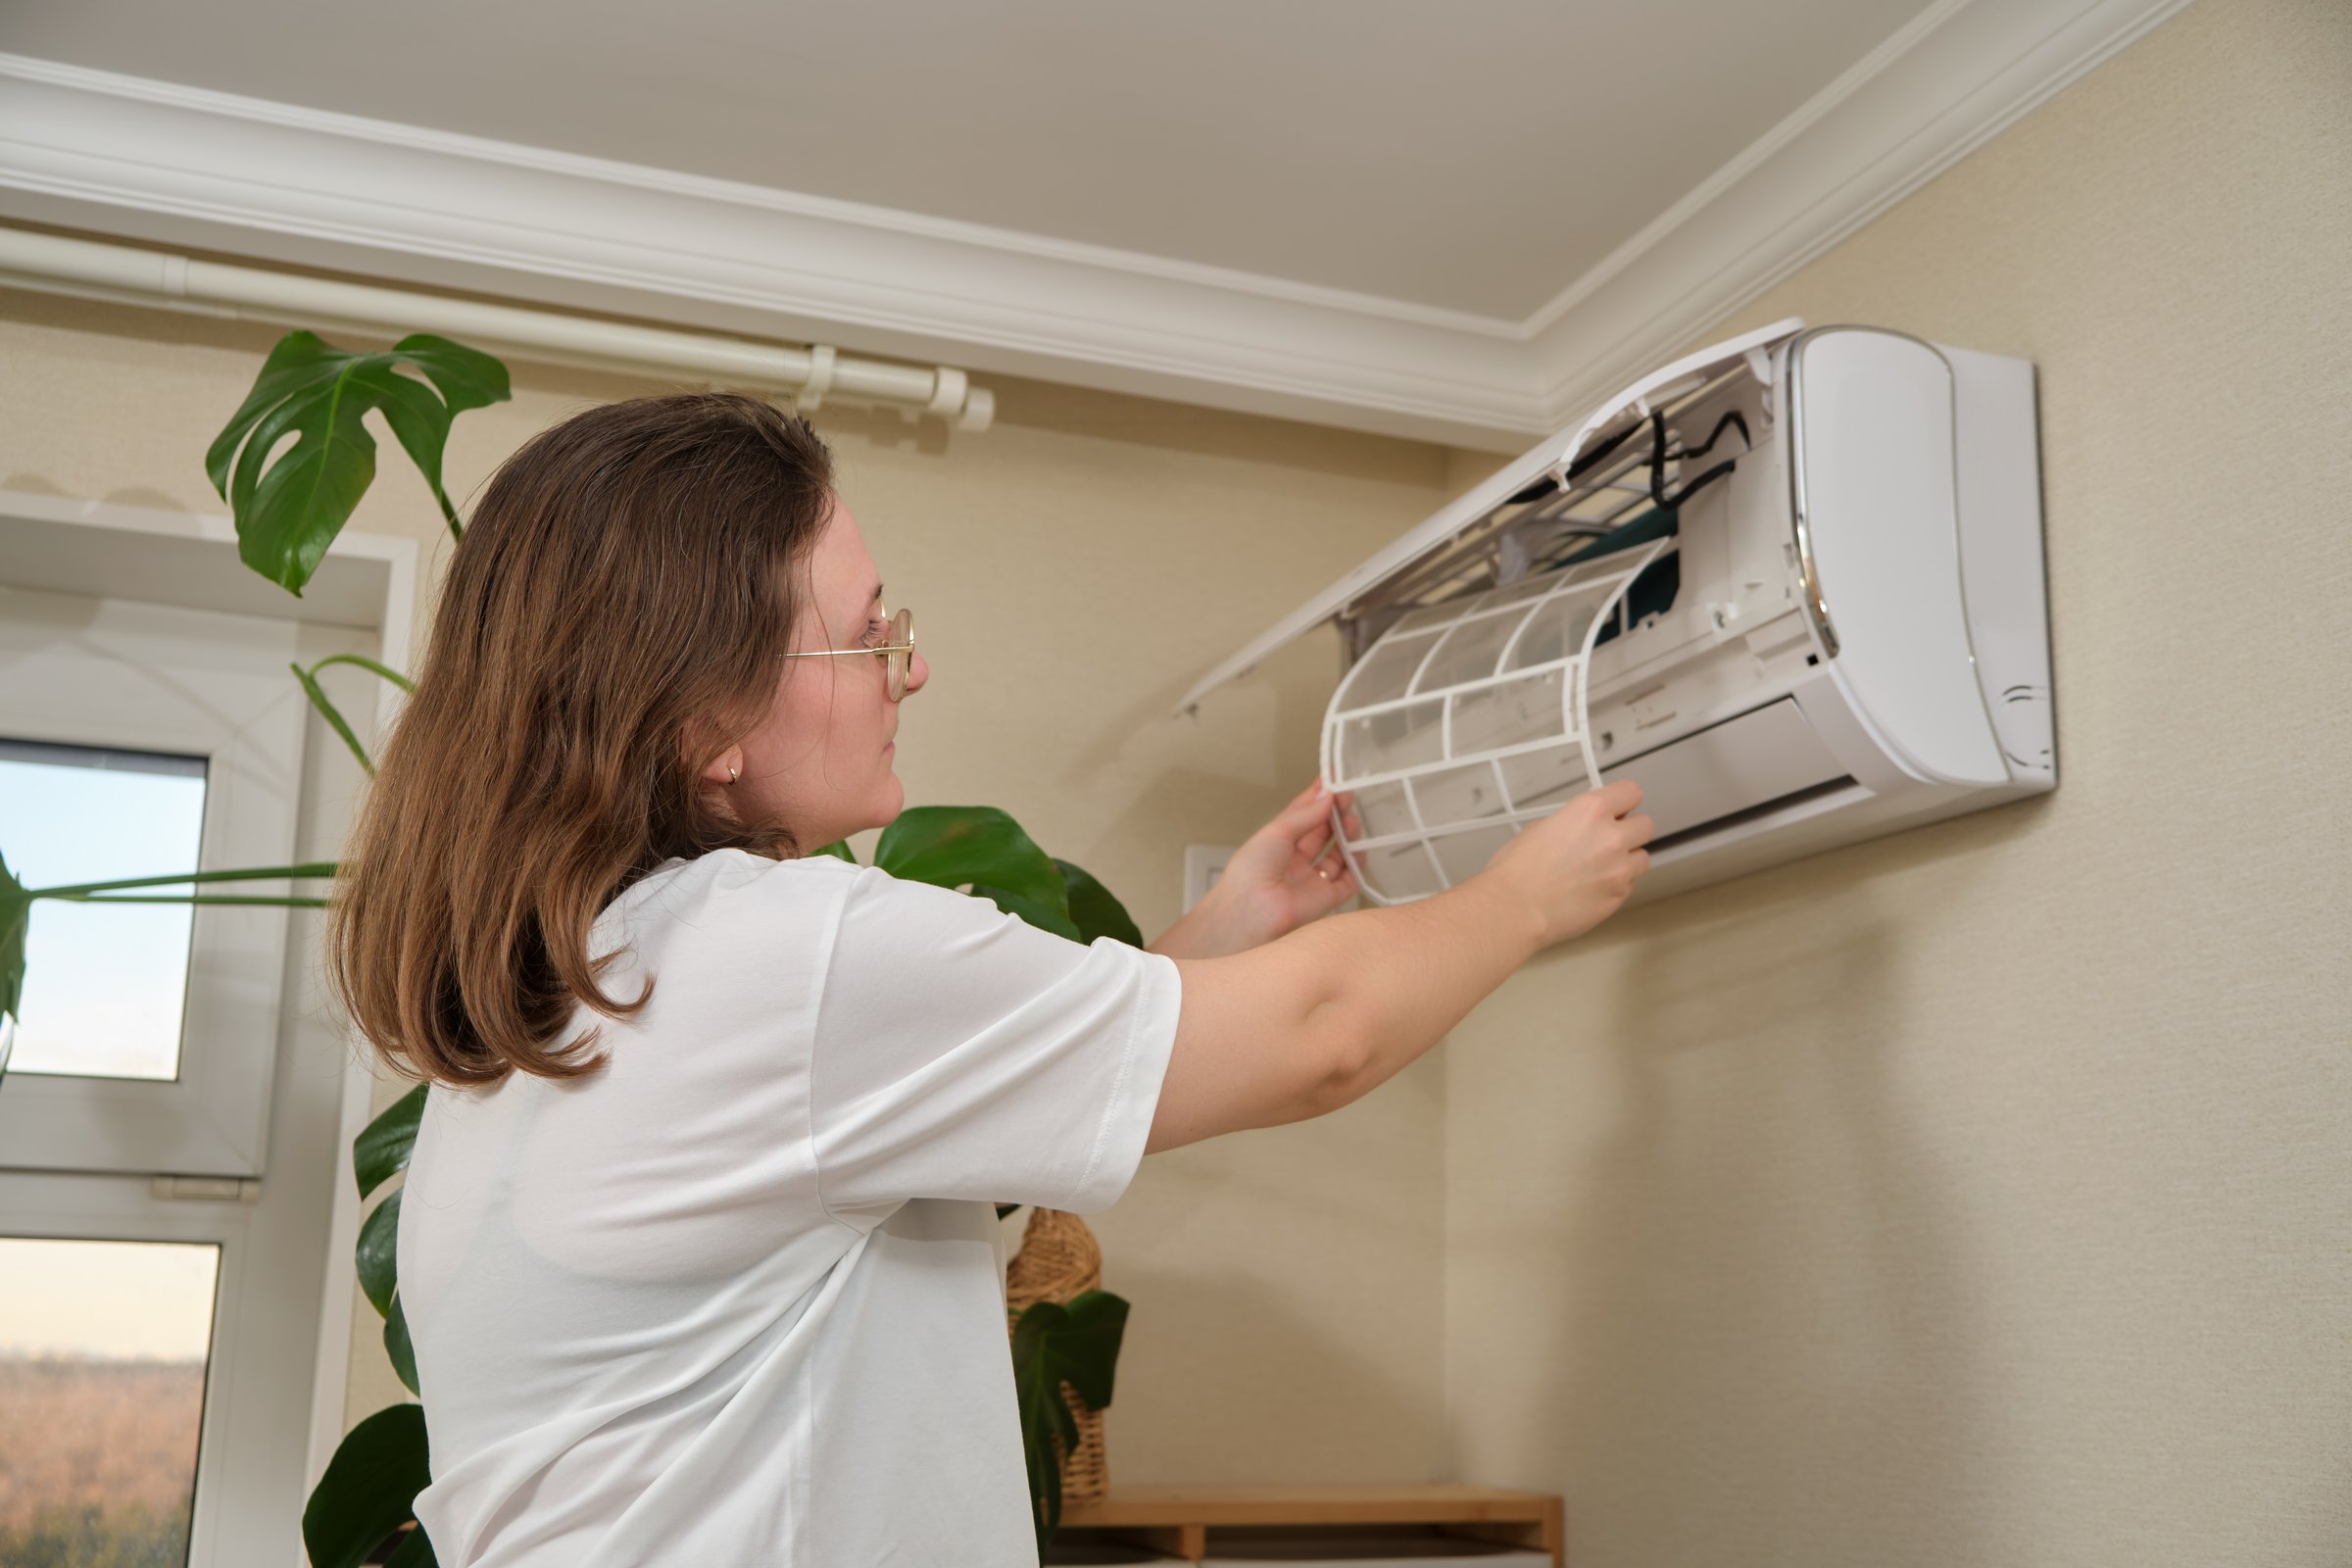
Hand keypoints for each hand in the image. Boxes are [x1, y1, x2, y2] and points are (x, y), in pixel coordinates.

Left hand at [1150, 779, 1362, 959]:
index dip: (1317, 798)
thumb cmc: (1250, 871)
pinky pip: (1349, 880)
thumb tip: (1327, 797)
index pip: (1302, 816)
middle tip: (1347, 796)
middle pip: (1322, 833)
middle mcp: (1294, 861)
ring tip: (1352, 819)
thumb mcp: (1277, 831)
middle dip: (1335, 814)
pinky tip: (1359, 847)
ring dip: (1347, 835)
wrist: (1251, 910)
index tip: (1332, 779)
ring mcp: (1311, 880)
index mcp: (1277, 844)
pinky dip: (1357, 864)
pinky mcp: (1326, 898)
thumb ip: (1306, 815)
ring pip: (1338, 854)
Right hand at [1473, 780, 1652, 947]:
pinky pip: (1629, 884)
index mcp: (1590, 811)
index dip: (1624, 801)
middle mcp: (1611, 837)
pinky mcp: (1618, 896)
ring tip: (1601, 867)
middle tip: (1611, 839)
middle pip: (1645, 825)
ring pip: (1642, 858)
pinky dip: (1616, 884)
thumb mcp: (1540, 828)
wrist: (1515, 908)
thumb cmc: (1517, 872)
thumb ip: (1572, 821)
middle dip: (1630, 830)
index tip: (1620, 807)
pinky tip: (1592, 887)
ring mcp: (1619, 868)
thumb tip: (1581, 825)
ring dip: (1627, 860)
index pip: (1630, 793)